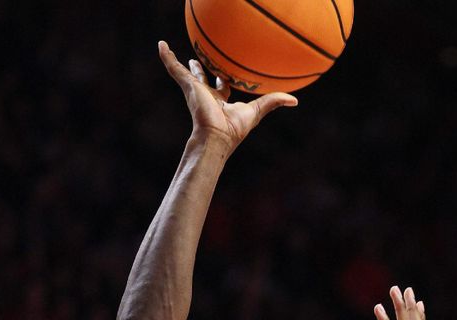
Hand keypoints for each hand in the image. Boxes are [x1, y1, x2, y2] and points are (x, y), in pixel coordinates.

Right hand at [158, 41, 297, 151]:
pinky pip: (174, 69)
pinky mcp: (188, 87)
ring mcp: (196, 91)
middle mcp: (207, 96)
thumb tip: (295, 100)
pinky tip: (161, 45)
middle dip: (201, 70)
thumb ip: (273, 102)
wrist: (215, 136)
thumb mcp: (257, 111)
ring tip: (169, 50)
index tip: (225, 75)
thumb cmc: (235, 129)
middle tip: (198, 61)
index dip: (224, 81)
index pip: (222, 88)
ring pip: (185, 73)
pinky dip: (167, 58)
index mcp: (221, 102)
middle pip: (203, 80)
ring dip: (178, 62)